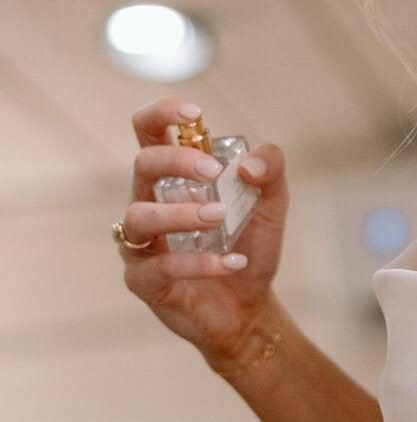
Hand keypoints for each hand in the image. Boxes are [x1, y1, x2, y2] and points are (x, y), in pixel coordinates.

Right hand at [117, 96, 288, 370]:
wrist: (249, 309)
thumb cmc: (248, 248)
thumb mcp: (271, 206)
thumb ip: (271, 172)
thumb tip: (250, 163)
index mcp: (172, 178)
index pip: (149, 132)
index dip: (162, 114)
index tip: (193, 113)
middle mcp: (148, 203)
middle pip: (142, 165)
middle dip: (176, 161)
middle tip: (212, 171)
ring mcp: (141, 242)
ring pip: (140, 216)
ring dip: (181, 214)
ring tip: (220, 218)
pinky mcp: (143, 280)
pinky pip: (161, 266)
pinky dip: (200, 261)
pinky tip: (233, 262)